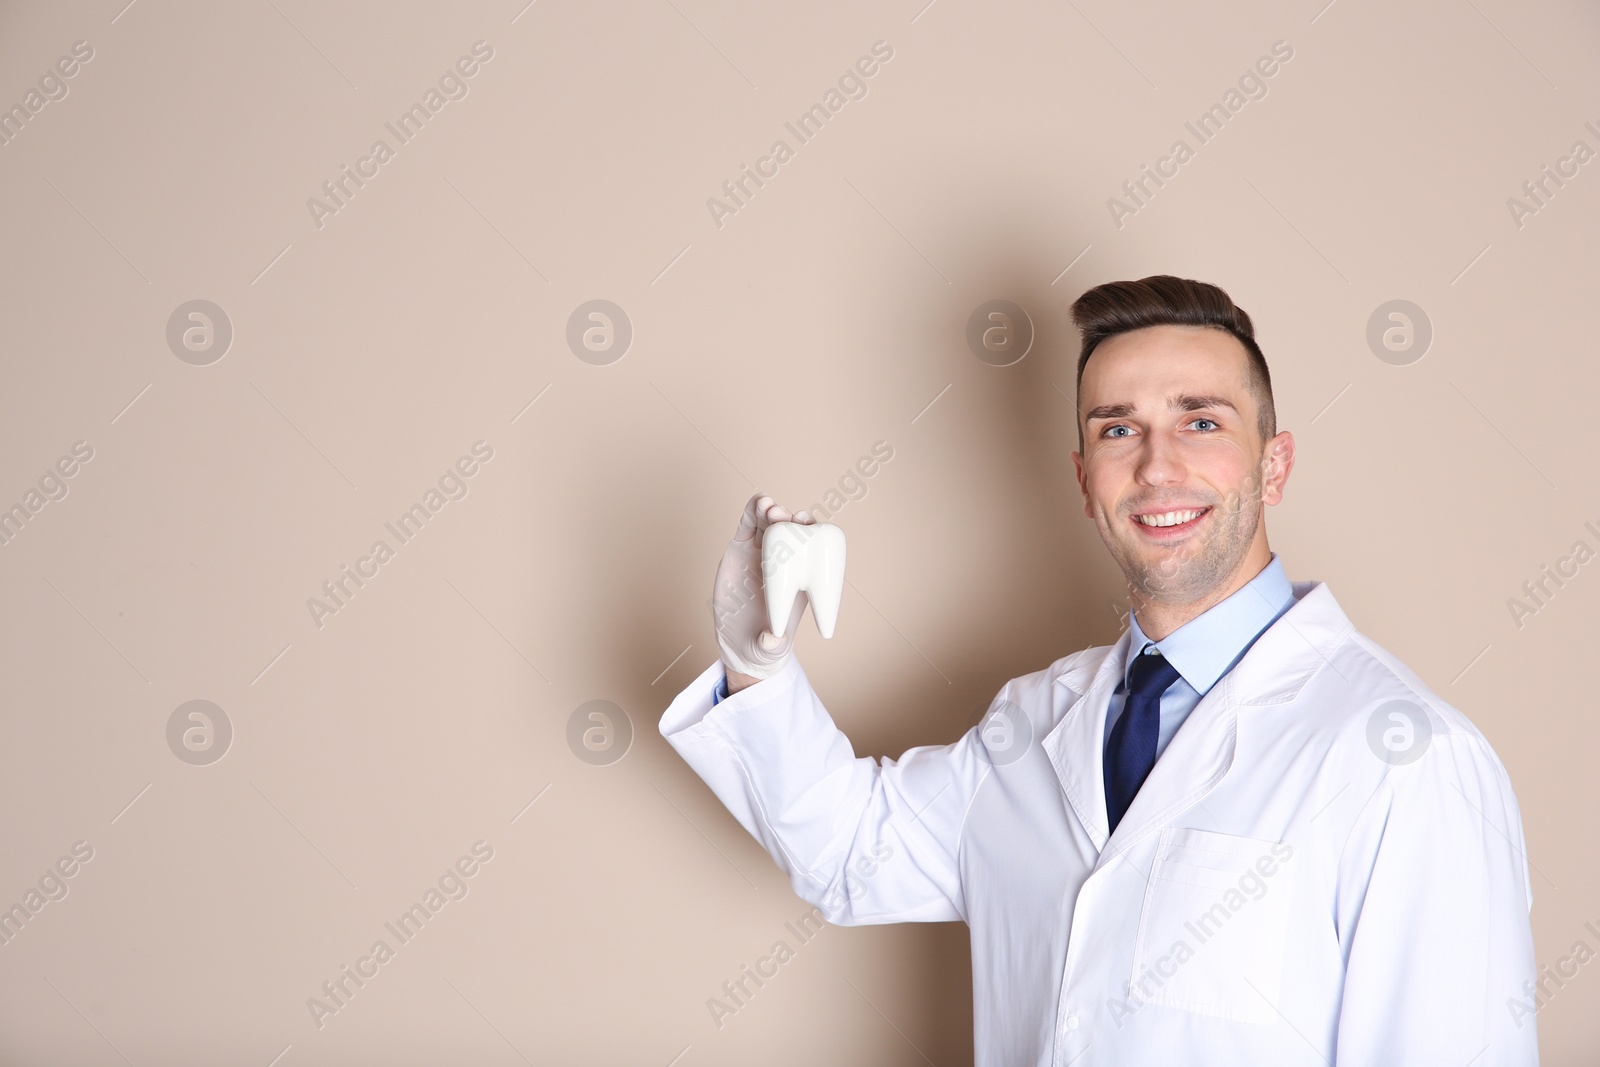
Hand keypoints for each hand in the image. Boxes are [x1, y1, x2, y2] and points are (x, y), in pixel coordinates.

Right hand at [713, 492, 814, 690]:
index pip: (811, 550)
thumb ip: (772, 644)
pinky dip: (751, 511)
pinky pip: (747, 526)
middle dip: (788, 519)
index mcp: (799, 578)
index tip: (808, 524)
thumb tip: (772, 640)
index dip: (811, 533)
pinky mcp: (740, 550)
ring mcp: (761, 552)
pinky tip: (757, 500)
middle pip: (790, 532)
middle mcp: (784, 561)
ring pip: (768, 524)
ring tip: (768, 505)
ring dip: (770, 511)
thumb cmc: (766, 643)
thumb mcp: (771, 647)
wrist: (741, 642)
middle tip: (782, 514)